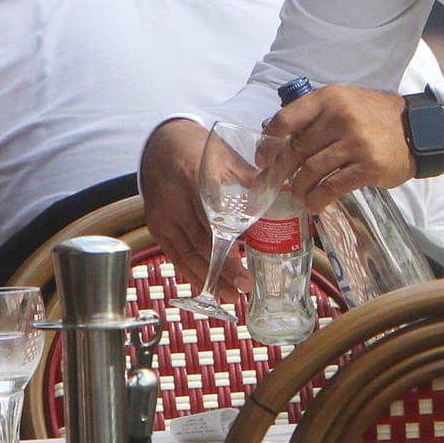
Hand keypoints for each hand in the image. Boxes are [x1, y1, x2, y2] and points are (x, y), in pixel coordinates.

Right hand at [141, 119, 250, 296]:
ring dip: (208, 277)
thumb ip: (251, 178)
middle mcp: (173, 200)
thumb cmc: (199, 151)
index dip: (226, 245)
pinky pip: (175, 255)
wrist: (161, 147)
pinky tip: (207, 287)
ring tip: (230, 295)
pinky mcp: (157, 227)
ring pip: (186, 254)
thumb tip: (286, 191)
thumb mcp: (226, 156)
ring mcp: (162, 215)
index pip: (210, 218)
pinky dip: (191, 272)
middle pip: (200, 242)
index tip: (244, 261)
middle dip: (222, 269)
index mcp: (193, 178)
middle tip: (244, 286)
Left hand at [265, 86, 413, 212]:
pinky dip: (318, 199)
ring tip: (299, 195)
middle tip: (273, 185)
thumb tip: (280, 143)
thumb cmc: (374, 118)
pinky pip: (332, 187)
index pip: (287, 119)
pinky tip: (315, 204)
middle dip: (280, 172)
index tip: (263, 159)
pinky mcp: (368, 165)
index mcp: (329, 99)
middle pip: (296, 150)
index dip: (269, 142)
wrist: (417, 130)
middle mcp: (341, 117)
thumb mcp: (344, 103)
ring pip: (311, 171)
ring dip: (299, 189)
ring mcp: (356, 142)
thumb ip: (316, 117)